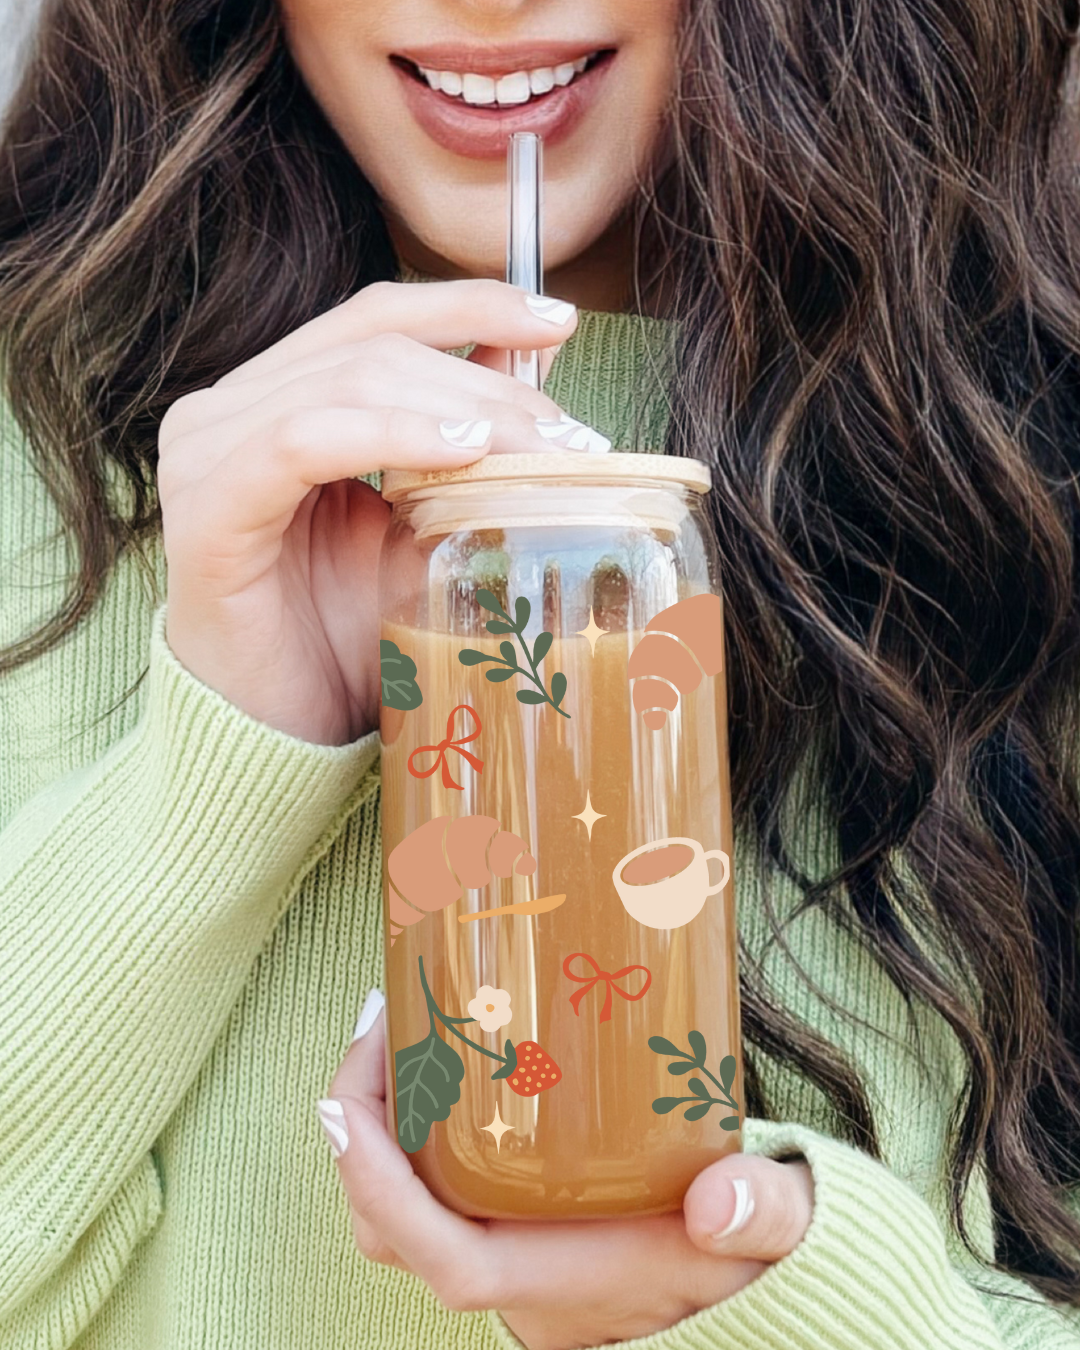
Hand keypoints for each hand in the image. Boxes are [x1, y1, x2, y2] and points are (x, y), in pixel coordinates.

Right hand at [158, 280, 590, 745]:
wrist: (277, 735)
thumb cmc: (342, 637)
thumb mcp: (420, 529)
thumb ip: (459, 450)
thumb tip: (539, 380)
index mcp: (273, 402)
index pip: (374, 317)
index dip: (469, 304)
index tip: (558, 321)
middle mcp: (227, 411)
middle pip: (372, 344)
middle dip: (485, 380)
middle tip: (569, 433)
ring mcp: (207, 454)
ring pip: (349, 381)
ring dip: (458, 407)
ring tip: (536, 449)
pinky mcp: (207, 511)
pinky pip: (301, 442)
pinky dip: (389, 436)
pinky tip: (460, 456)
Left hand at [319, 1007, 814, 1349]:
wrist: (755, 1289)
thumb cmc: (751, 1263)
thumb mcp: (773, 1230)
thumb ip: (763, 1212)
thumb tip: (722, 1200)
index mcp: (562, 1281)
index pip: (441, 1257)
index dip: (376, 1184)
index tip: (346, 1099)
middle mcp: (518, 1278)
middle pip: (394, 1226)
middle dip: (360, 1130)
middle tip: (385, 1021)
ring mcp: (510, 1257)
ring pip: (405, 1207)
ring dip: (382, 1124)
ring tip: (405, 1026)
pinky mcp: (516, 1231)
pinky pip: (436, 1189)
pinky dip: (418, 1130)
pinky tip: (450, 1059)